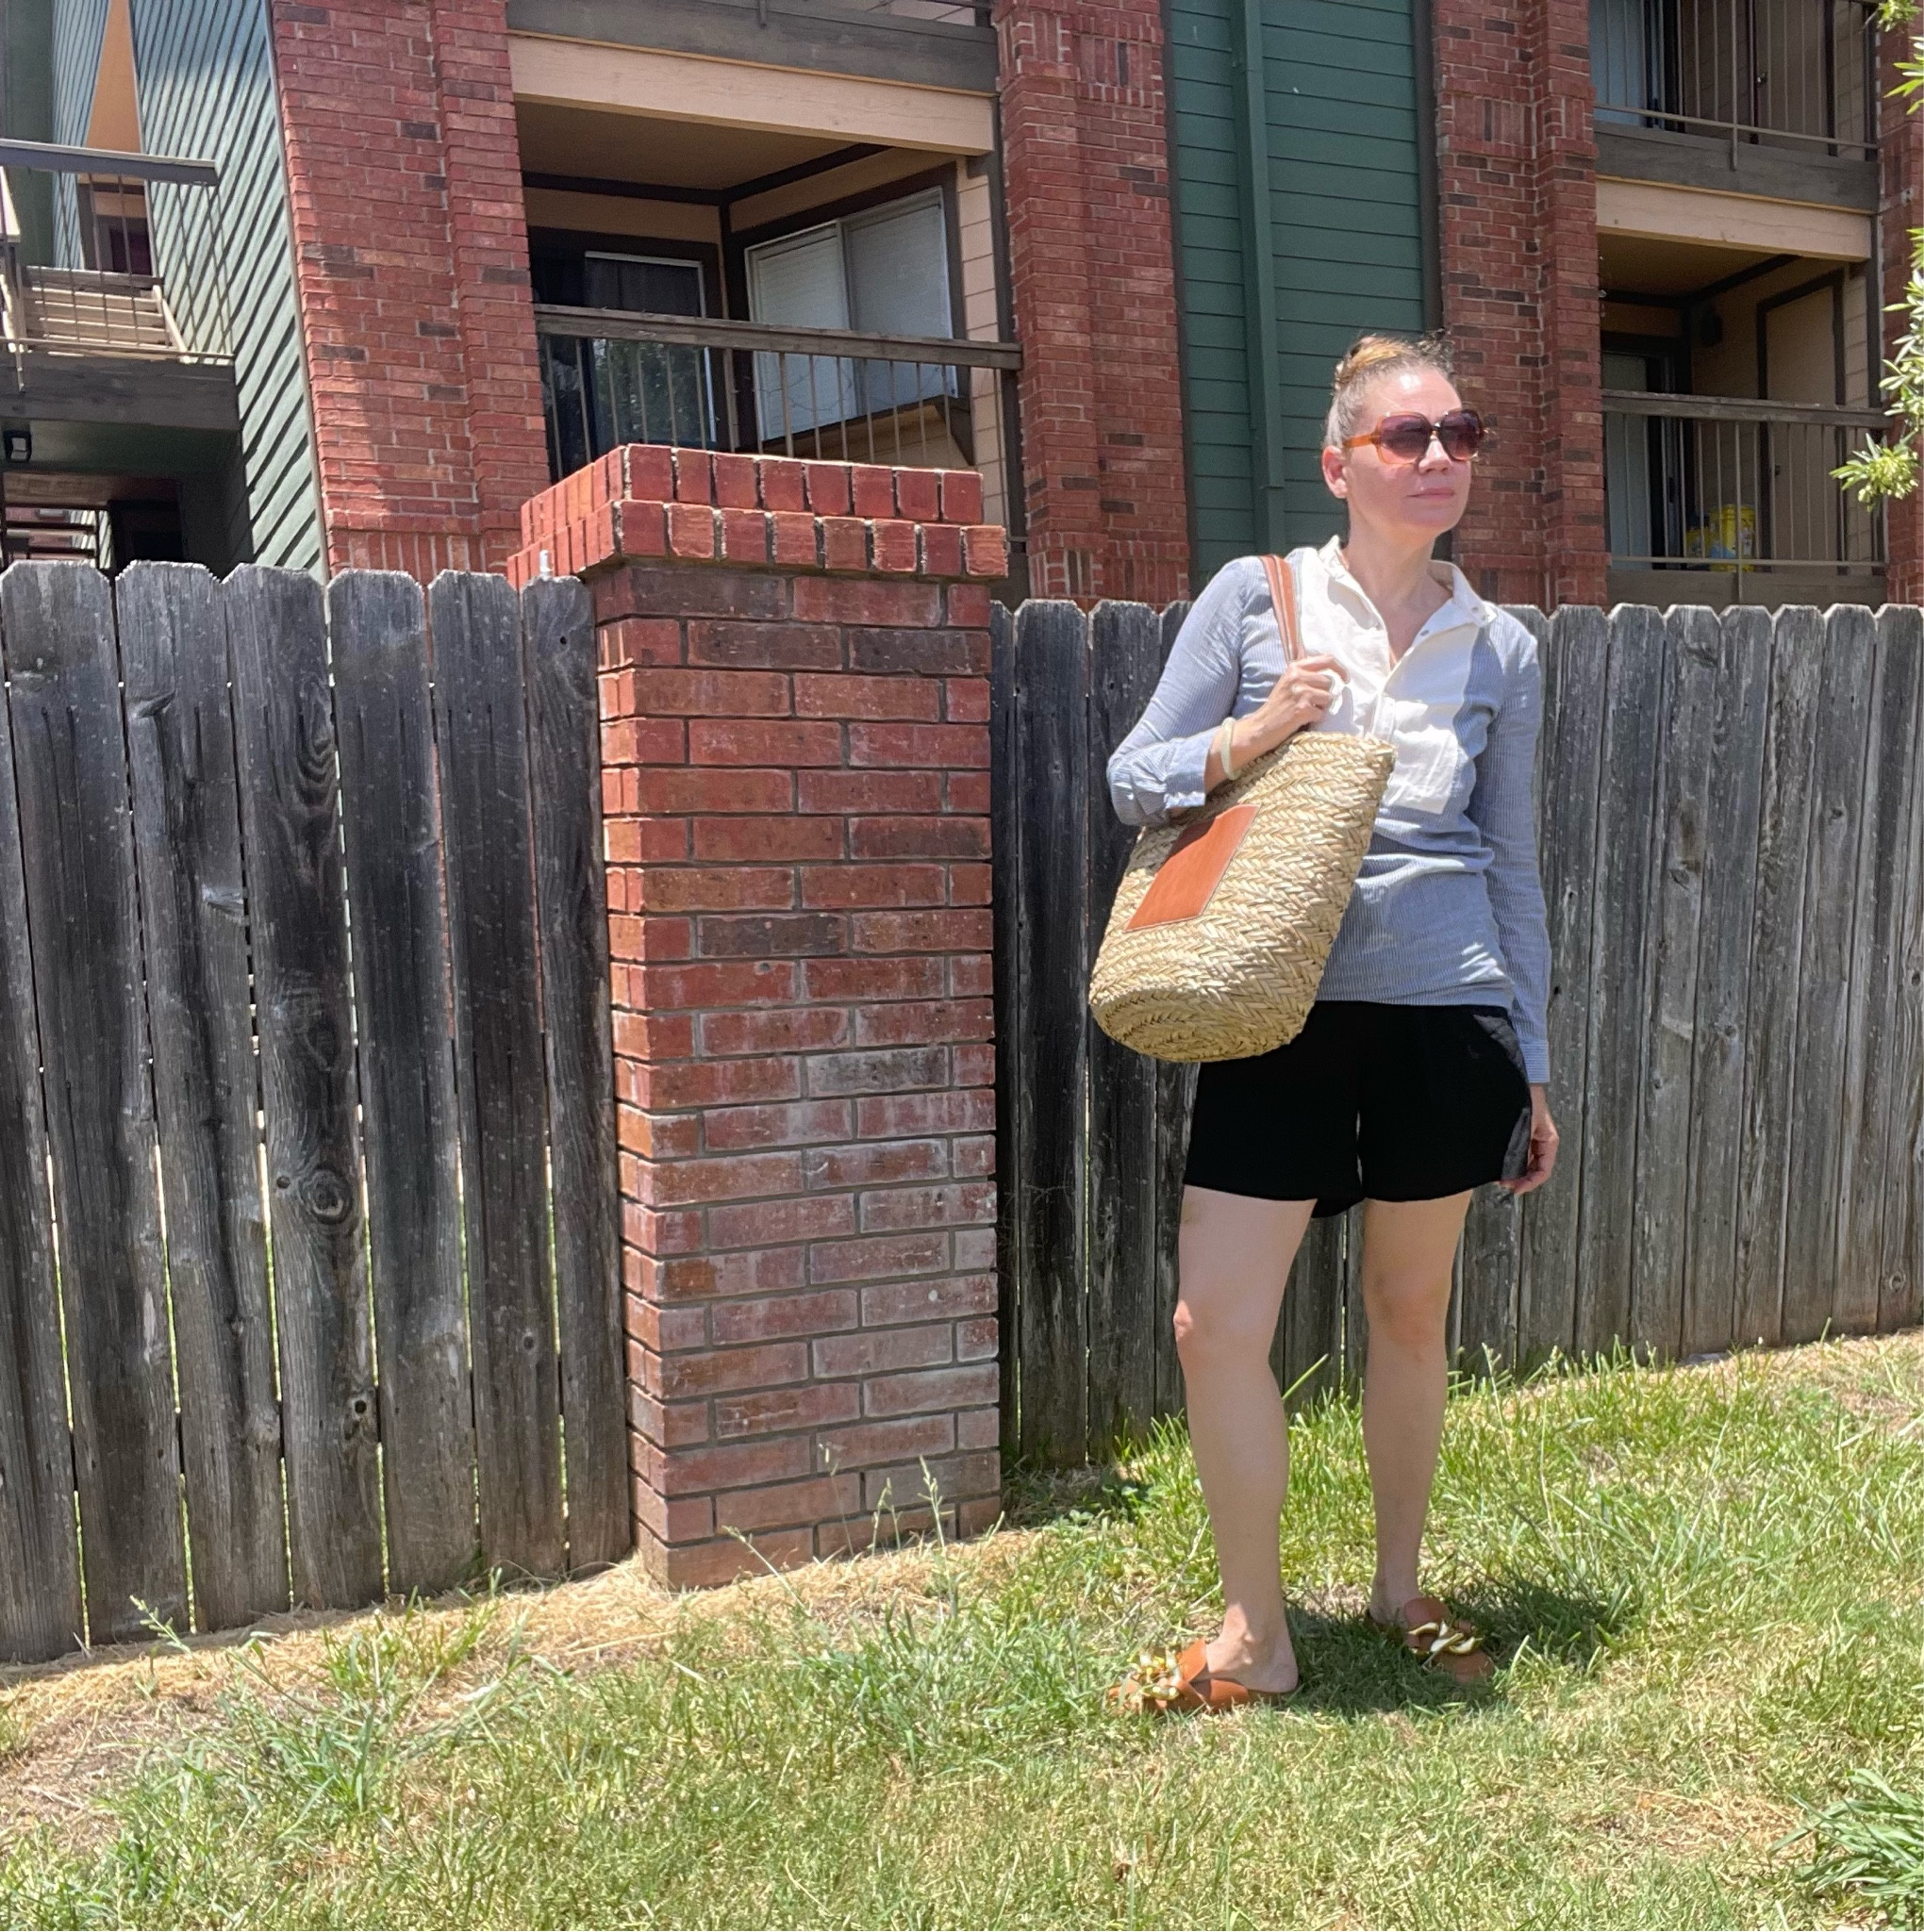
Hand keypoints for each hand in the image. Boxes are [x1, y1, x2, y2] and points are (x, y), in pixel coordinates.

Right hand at [1206, 656, 1346, 788]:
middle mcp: (1297, 677)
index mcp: (1295, 667)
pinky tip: (1301, 719)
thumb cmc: (1278, 706)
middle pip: (1329, 682)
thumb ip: (1307, 674)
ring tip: (1305, 711)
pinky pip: (1321, 713)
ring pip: (1328, 698)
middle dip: (1324, 694)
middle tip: (1310, 703)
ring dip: (1320, 707)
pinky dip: (1315, 719)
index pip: (1327, 659)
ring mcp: (1300, 693)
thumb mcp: (1289, 682)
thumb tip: (1334, 673)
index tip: (1345, 678)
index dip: (1340, 668)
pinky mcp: (1302, 709)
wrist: (1261, 726)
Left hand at [1501, 1085, 1558, 1195]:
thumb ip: (1520, 1150)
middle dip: (1520, 1179)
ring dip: (1515, 1170)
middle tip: (1505, 1185)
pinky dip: (1511, 1160)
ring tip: (1501, 1176)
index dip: (1530, 1183)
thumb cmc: (1526, 1099)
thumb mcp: (1525, 1129)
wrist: (1519, 1081)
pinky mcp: (1521, 1133)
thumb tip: (1511, 1170)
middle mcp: (1542, 1141)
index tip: (1515, 1190)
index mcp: (1549, 1141)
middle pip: (1534, 1169)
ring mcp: (1532, 1137)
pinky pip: (1519, 1152)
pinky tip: (1500, 1163)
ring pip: (1526, 1162)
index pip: (1543, 1171)